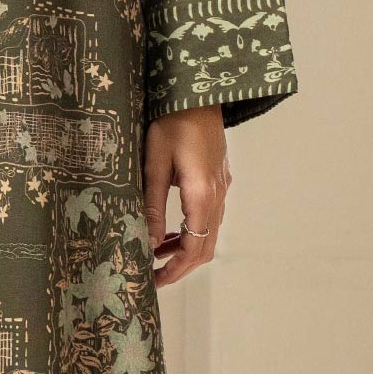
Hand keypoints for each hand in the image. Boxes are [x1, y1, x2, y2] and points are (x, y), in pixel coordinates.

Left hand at [143, 106, 230, 286]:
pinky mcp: (219, 179)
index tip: (155, 280)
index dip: (176, 268)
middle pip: (206, 246)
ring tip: (158, 255)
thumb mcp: (155, 162)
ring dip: (186, 249)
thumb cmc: (172, 122)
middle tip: (155, 277)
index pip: (195, 247)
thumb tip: (150, 241)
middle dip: (182, 266)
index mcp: (202, 194)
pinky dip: (193, 231)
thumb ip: (154, 204)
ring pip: (210, 233)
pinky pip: (210, 216)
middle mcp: (218, 195)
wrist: (198, 93)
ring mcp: (222, 187)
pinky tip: (172, 230)